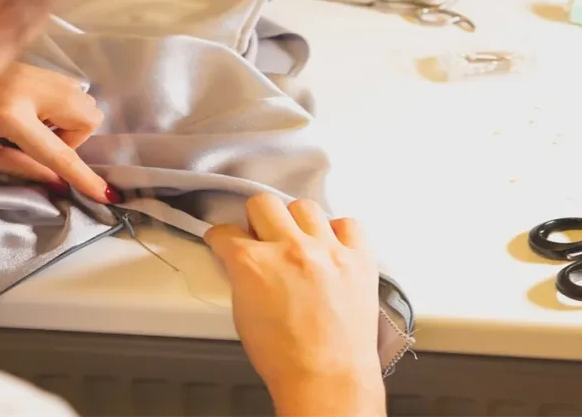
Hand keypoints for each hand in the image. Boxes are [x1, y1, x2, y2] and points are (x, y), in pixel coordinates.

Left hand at [0, 62, 116, 202]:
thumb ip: (18, 166)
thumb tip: (54, 181)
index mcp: (11, 115)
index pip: (59, 154)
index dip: (83, 177)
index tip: (104, 195)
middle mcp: (29, 88)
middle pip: (87, 114)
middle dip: (78, 137)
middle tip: (44, 146)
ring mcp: (30, 70)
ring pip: (81, 96)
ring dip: (70, 119)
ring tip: (36, 129)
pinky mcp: (25, 63)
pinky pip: (63, 84)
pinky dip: (59, 103)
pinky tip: (30, 111)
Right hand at [205, 194, 385, 416]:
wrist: (328, 378)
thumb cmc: (286, 357)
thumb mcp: (244, 314)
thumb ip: (241, 276)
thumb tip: (242, 261)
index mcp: (254, 264)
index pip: (227, 232)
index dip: (222, 238)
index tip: (226, 240)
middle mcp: (291, 249)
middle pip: (264, 204)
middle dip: (257, 220)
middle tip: (261, 237)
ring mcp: (328, 250)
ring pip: (305, 207)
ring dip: (297, 222)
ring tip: (299, 242)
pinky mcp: (359, 258)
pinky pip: (348, 224)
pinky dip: (338, 232)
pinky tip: (331, 248)